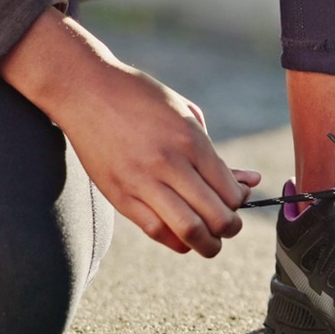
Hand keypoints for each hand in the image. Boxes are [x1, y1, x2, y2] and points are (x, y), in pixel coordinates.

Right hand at [0, 9, 259, 256]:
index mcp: (191, 140)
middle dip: (230, 228)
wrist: (84, 89)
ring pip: (188, 231)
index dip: (240, 203)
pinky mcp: (119, 194)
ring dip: (207, 244)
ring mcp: (142, 181)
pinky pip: (155, 231)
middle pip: (216, 216)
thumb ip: (214, 152)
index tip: (236, 202)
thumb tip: (250, 182)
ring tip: (210, 242)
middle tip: (229, 227)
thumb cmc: (140, 98)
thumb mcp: (185, 113)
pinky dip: (175, 241)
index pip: (231, 192)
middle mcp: (169, 163)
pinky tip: (181, 237)